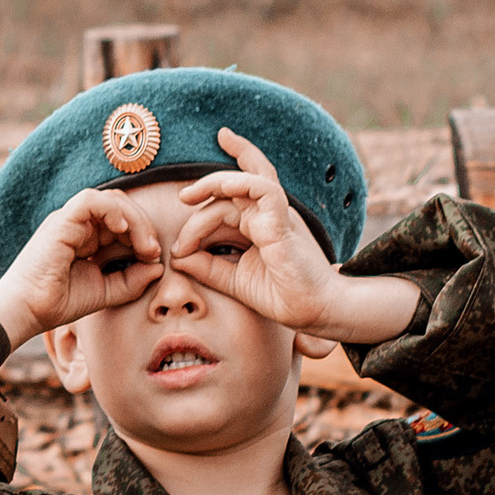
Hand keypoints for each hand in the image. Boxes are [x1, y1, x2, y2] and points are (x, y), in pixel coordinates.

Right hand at [0, 187, 163, 347]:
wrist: (27, 311)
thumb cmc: (58, 302)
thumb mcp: (105, 292)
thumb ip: (132, 281)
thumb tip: (159, 267)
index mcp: (88, 238)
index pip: (123, 221)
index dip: (144, 234)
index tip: (154, 258)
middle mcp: (79, 226)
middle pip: (121, 206)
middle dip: (143, 225)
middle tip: (153, 251)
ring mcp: (69, 221)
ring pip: (109, 199)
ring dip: (133, 218)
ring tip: (143, 244)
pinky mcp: (60, 222)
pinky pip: (90, 201)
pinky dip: (111, 210)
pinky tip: (122, 230)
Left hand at [166, 129, 344, 330]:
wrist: (318, 312)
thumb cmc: (283, 295)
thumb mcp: (234, 280)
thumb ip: (206, 267)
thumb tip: (176, 256)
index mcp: (259, 224)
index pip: (233, 195)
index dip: (203, 203)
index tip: (180, 236)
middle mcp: (269, 215)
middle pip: (233, 187)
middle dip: (204, 188)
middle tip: (182, 198)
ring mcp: (277, 217)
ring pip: (246, 182)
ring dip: (215, 183)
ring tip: (189, 196)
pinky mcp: (283, 224)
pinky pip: (265, 190)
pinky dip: (244, 183)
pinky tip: (224, 187)